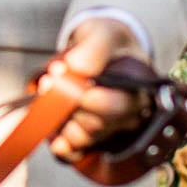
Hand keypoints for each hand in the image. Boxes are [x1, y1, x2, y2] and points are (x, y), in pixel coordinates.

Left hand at [49, 17, 148, 164]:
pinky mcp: (88, 138)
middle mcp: (127, 116)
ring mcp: (107, 129)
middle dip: (67, 106)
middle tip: (48, 82)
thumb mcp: (104, 32)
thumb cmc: (109, 41)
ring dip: (61, 121)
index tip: (64, 80)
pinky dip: (62, 148)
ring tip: (50, 97)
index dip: (89, 99)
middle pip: (96, 125)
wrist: (103, 50)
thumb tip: (75, 68)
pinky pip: (76, 154)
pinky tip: (54, 136)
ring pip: (83, 139)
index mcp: (137, 92)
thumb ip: (94, 48)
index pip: (118, 107)